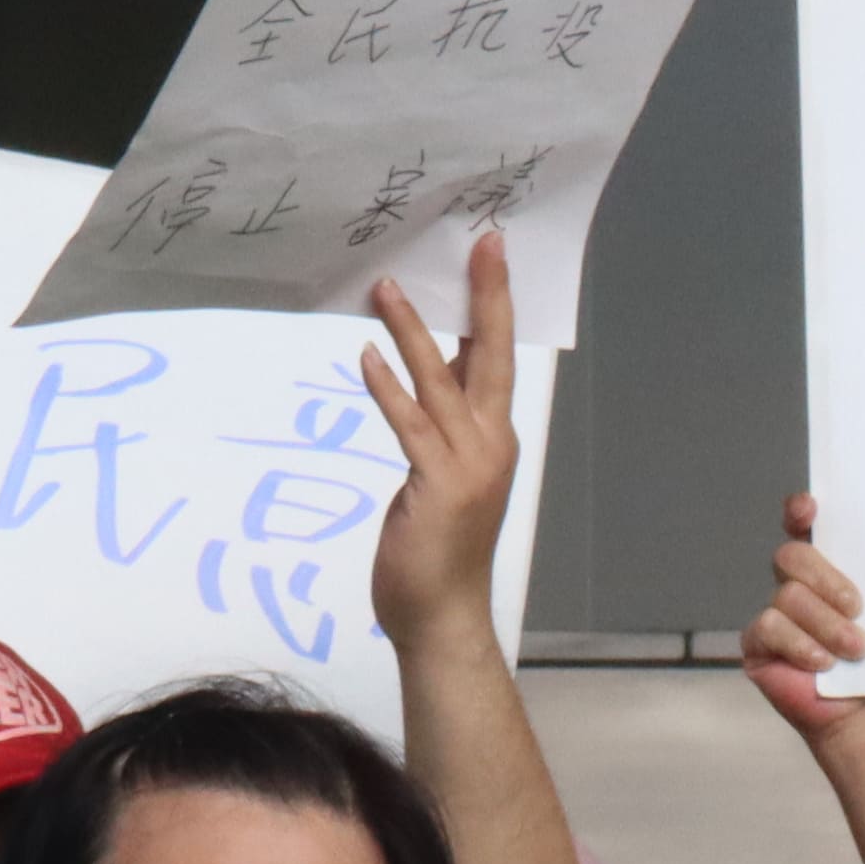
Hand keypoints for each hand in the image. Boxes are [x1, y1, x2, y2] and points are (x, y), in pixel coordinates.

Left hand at [358, 232, 520, 652]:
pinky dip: (390, 388)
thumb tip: (428, 368)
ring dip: (414, 331)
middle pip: (490, 356)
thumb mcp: (444, 474)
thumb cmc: (441, 552)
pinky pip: (410, 425)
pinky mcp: (438, 485)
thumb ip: (442, 423)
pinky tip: (367, 357)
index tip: (489, 254)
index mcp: (496, 439)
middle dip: (485, 297)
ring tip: (387, 287)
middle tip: (479, 244)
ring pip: (442, 382)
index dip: (494, 304)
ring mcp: (468, 465)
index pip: (497, 359)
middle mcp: (491, 445)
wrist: (443, 619)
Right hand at [738, 493, 864, 746]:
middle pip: (791, 557)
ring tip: (855, 651)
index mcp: (828, 570)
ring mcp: (774, 614)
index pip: (803, 527)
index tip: (810, 509)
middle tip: (857, 608)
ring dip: (826, 625)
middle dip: (826, 579)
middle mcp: (796, 586)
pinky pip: (770, 626)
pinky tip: (822, 664)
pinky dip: (800, 645)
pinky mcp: (758, 644)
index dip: (799, 512)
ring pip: (787, 596)